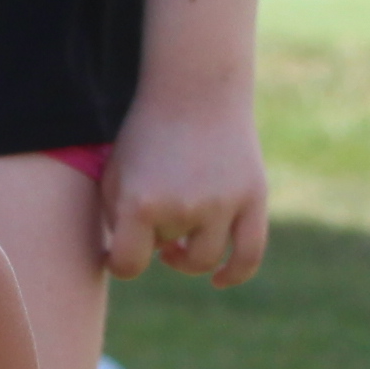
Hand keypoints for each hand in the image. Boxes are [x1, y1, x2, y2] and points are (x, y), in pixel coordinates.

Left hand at [100, 90, 269, 287]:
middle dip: (157, 239)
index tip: (119, 252)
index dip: (120, 262)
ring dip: (189, 256)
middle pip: (167, 252)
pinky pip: (249, 254)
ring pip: (205, 259)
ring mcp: (223, 204)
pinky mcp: (254, 197)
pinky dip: (235, 274)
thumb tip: (125, 263)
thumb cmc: (147, 132)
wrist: (195, 88)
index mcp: (141, 201)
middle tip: (154, 219)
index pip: (128, 264)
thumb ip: (116, 220)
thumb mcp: (115, 172)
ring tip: (177, 241)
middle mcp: (184, 207)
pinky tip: (219, 280)